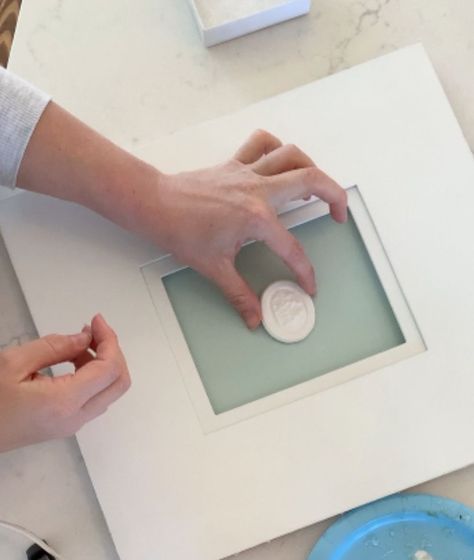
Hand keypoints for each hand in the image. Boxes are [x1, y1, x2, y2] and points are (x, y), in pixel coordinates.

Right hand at [0, 314, 130, 452]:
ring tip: (78, 342)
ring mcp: (73, 425)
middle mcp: (76, 417)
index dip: (109, 341)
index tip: (95, 320)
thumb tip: (84, 338)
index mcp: (65, 402)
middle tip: (92, 330)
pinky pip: (94, 399)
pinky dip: (93, 377)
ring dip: (103, 364)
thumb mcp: (14, 363)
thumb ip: (53, 347)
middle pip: (119, 384)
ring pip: (108, 392)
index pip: (109, 370)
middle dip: (113, 352)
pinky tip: (74, 361)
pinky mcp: (67, 425)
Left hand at [154, 130, 347, 327]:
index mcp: (256, 218)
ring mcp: (247, 172)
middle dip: (334, 195)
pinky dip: (277, 148)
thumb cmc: (180, 231)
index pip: (292, 248)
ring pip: (291, 154)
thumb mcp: (215, 268)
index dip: (304, 271)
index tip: (309, 284)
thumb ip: (240, 294)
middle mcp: (257, 189)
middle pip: (310, 179)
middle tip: (339, 215)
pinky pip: (263, 144)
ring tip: (317, 188)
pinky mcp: (235, 164)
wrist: (156, 205)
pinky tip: (282, 163)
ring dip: (311, 167)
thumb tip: (254, 316)